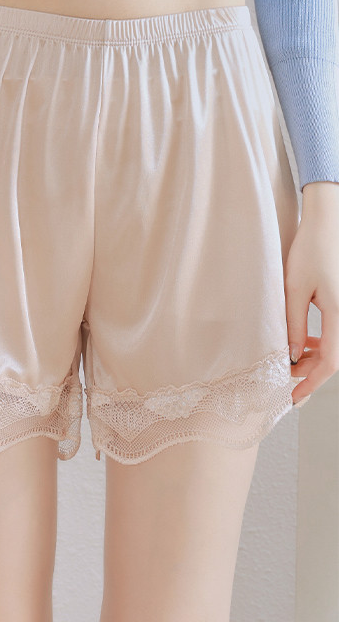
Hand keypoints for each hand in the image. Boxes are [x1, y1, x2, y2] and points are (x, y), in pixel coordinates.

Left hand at [284, 181, 338, 405]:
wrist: (328, 223)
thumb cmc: (310, 251)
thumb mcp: (294, 289)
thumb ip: (293, 325)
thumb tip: (292, 357)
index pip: (330, 362)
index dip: (311, 383)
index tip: (294, 398)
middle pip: (335, 358)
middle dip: (312, 372)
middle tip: (287, 377)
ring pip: (337, 347)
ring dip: (317, 357)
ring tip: (293, 359)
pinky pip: (337, 333)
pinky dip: (322, 343)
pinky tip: (305, 343)